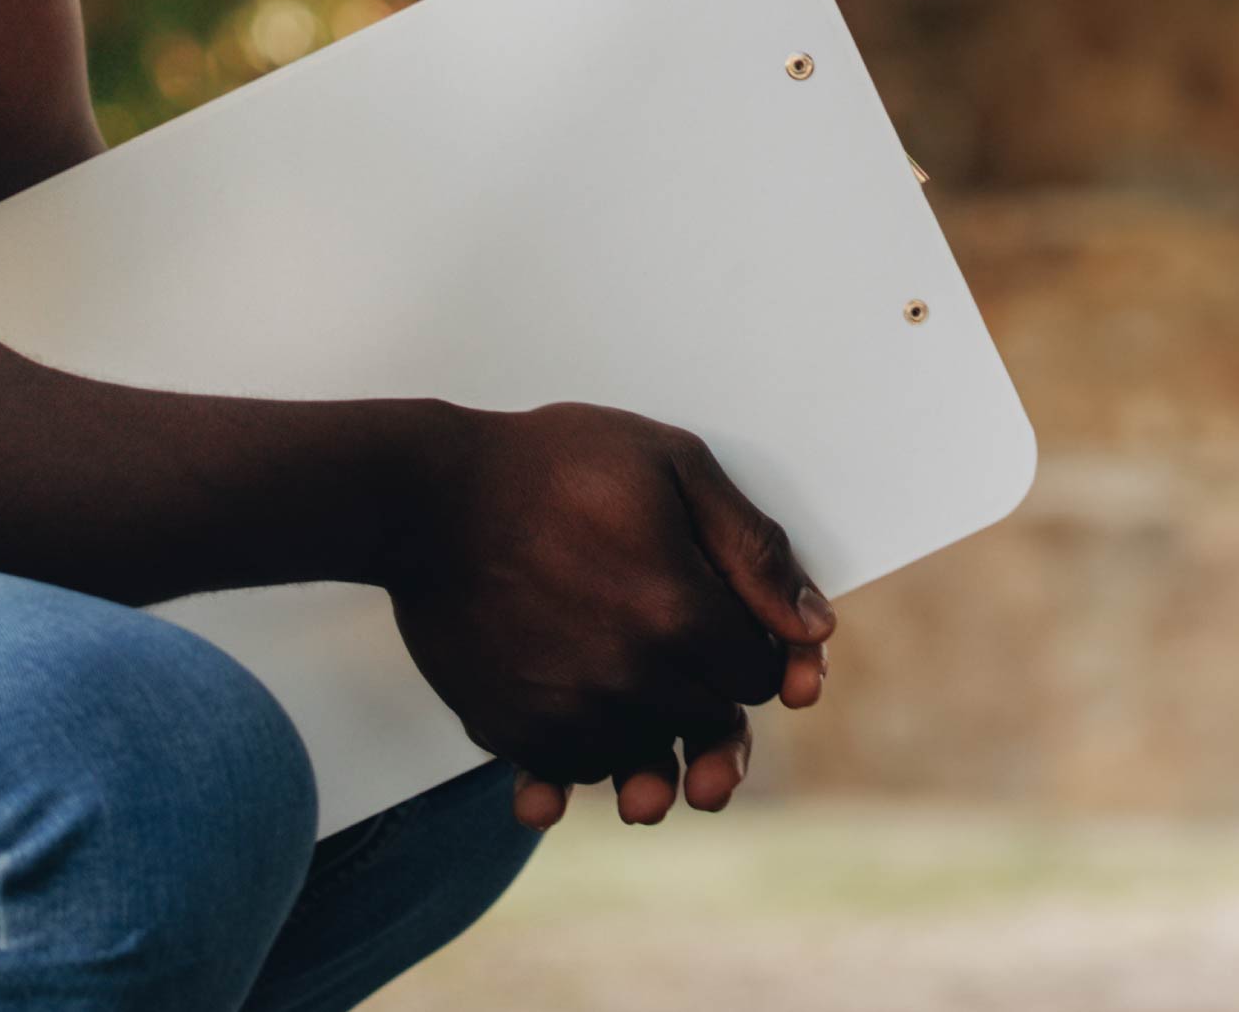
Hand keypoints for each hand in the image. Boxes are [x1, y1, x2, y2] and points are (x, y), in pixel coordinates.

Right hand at [373, 404, 832, 827]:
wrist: (424, 496)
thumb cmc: (550, 466)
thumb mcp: (674, 467)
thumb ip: (754, 550)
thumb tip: (814, 630)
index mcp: (680, 614)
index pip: (759, 678)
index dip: (759, 654)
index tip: (736, 631)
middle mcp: (630, 680)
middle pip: (707, 725)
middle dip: (712, 697)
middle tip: (681, 650)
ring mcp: (567, 713)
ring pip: (642, 759)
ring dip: (650, 736)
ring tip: (631, 691)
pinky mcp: (511, 731)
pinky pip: (570, 773)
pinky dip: (579, 761)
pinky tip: (577, 733)